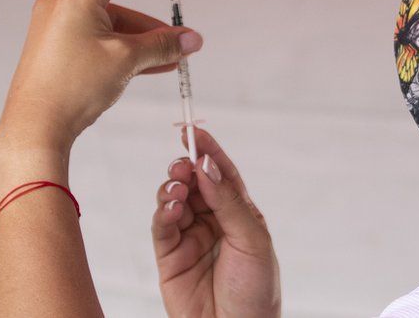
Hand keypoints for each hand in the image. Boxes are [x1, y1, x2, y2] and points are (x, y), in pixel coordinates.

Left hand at [0, 0, 201, 155]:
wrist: (36, 126)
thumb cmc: (71, 89)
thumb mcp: (126, 61)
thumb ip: (162, 45)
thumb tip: (191, 40)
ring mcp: (59, 18)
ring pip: (112, 8)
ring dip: (144, 24)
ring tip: (175, 48)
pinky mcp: (60, 38)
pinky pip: (102, 27)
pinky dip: (128, 38)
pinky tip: (154, 60)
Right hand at [152, 127, 280, 317]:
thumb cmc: (257, 290)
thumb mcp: (252, 241)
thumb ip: (228, 203)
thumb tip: (208, 166)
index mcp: (240, 214)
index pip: (222, 174)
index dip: (208, 151)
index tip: (192, 129)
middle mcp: (214, 222)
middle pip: (194, 183)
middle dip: (186, 167)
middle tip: (182, 162)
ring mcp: (190, 238)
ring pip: (174, 200)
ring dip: (173, 187)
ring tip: (177, 188)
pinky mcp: (169, 257)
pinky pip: (161, 227)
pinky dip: (162, 212)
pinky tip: (170, 207)